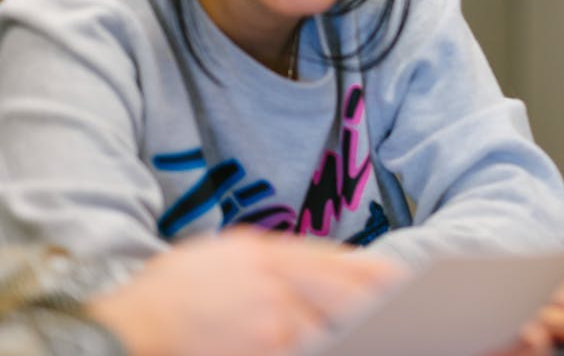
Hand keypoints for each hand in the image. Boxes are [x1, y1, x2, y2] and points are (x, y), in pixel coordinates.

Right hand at [87, 229, 404, 355]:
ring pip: (327, 329)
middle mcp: (272, 283)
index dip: (374, 273)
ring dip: (352, 332)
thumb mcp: (223, 256)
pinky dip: (321, 345)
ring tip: (379, 333)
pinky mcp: (263, 352)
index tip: (401, 280)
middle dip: (375, 304)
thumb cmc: (171, 294)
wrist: (122, 331)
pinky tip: (341, 345)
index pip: (336, 261)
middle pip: (344, 294)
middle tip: (405, 312)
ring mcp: (268, 324)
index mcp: (264, 253)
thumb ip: (274, 259)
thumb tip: (327, 266)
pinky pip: (303, 347)